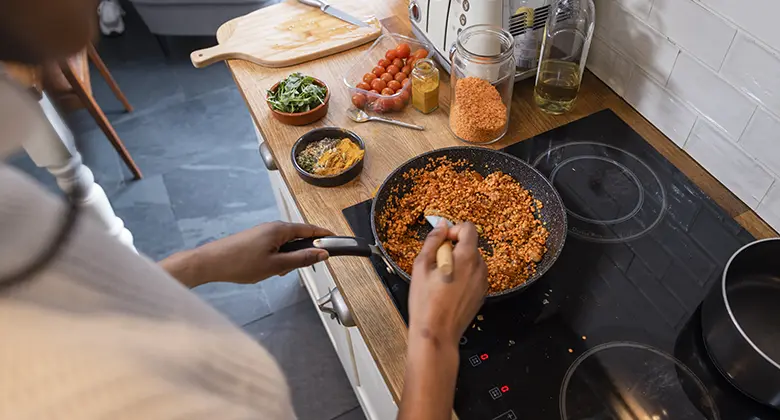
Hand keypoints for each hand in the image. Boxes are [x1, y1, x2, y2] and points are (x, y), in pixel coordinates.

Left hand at [163, 221, 332, 286]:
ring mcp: (263, 232)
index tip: (337, 242)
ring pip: (285, 244)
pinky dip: (276, 258)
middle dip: (301, 254)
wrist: (210, 262)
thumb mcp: (276, 265)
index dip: (325, 236)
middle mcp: (273, 226)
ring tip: (273, 272)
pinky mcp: (255, 239)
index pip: (310, 230)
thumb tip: (323, 254)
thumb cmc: (241, 263)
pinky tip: (265, 269)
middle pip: (298, 237)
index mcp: (280, 229)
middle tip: (291, 270)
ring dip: (286, 258)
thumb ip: (302, 259)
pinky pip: (274, 246)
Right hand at [408, 221, 487, 347]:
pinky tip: (448, 290)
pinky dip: (463, 276)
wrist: (437, 333)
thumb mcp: (421, 266)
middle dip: (454, 248)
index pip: (469, 228)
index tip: (442, 241)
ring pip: (472, 261)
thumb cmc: (426, 302)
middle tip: (435, 264)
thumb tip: (441, 226)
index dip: (453, 230)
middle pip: (470, 245)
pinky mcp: (481, 294)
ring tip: (440, 279)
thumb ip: (433, 241)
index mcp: (466, 257)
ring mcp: (483, 282)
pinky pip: (474, 276)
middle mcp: (479, 268)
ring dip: (458, 263)